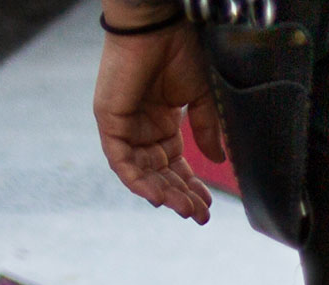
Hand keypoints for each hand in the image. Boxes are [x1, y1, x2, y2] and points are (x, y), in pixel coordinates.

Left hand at [93, 8, 225, 223]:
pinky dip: (137, 181)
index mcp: (162, 123)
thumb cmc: (179, 51)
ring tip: (186, 209)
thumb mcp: (201, 98)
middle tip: (200, 215)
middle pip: (160, 173)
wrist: (157, 25)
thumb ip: (207, 131)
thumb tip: (219, 161)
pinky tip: (157, 196)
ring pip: (141, 172)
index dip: (191, 186)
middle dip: (180, 196)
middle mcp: (141, 128)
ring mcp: (124, 126)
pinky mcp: (110, 120)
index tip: (209, 205)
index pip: (175, 165)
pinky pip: (120, 161)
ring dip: (162, 193)